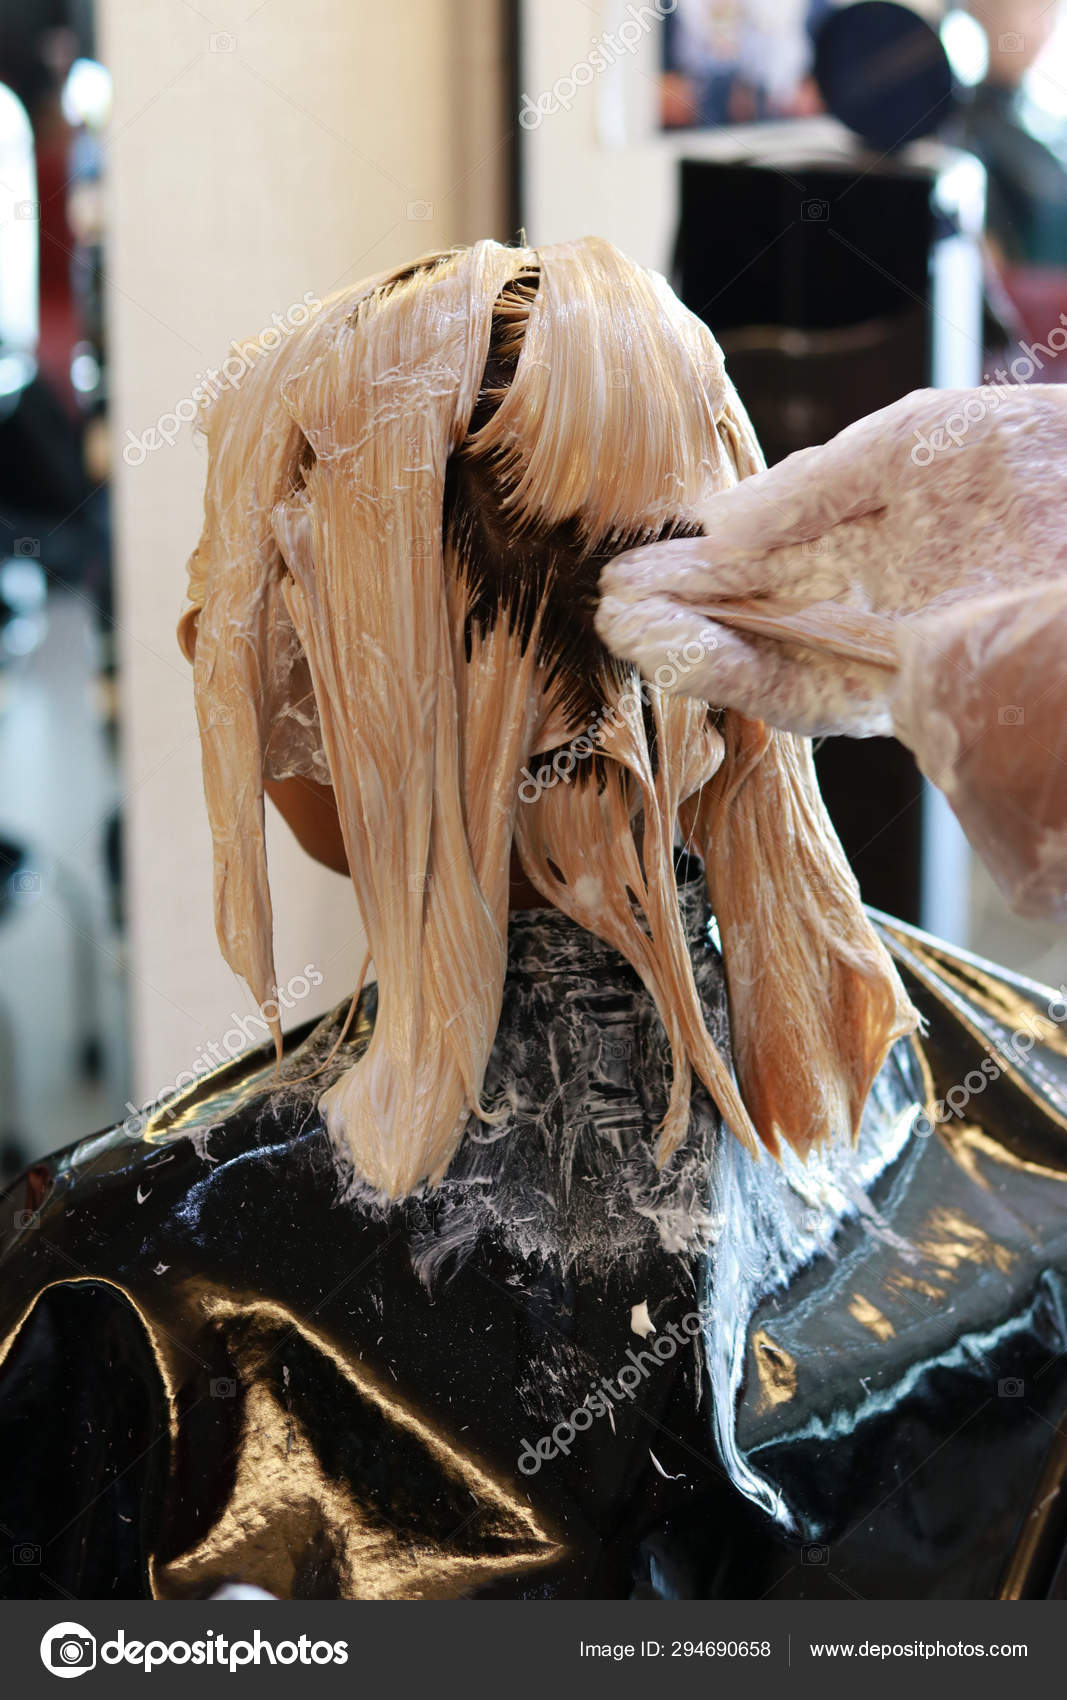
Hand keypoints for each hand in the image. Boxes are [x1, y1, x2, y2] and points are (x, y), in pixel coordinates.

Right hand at [597, 386, 1066, 737]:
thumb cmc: (1034, 464)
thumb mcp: (912, 443)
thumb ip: (816, 482)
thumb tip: (719, 523)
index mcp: (866, 549)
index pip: (763, 569)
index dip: (697, 574)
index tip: (632, 570)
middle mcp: (867, 612)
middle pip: (753, 622)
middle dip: (678, 616)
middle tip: (608, 606)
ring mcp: (884, 659)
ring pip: (767, 664)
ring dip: (690, 649)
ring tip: (627, 629)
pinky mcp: (903, 698)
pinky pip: (803, 693)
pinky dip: (736, 674)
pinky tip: (683, 649)